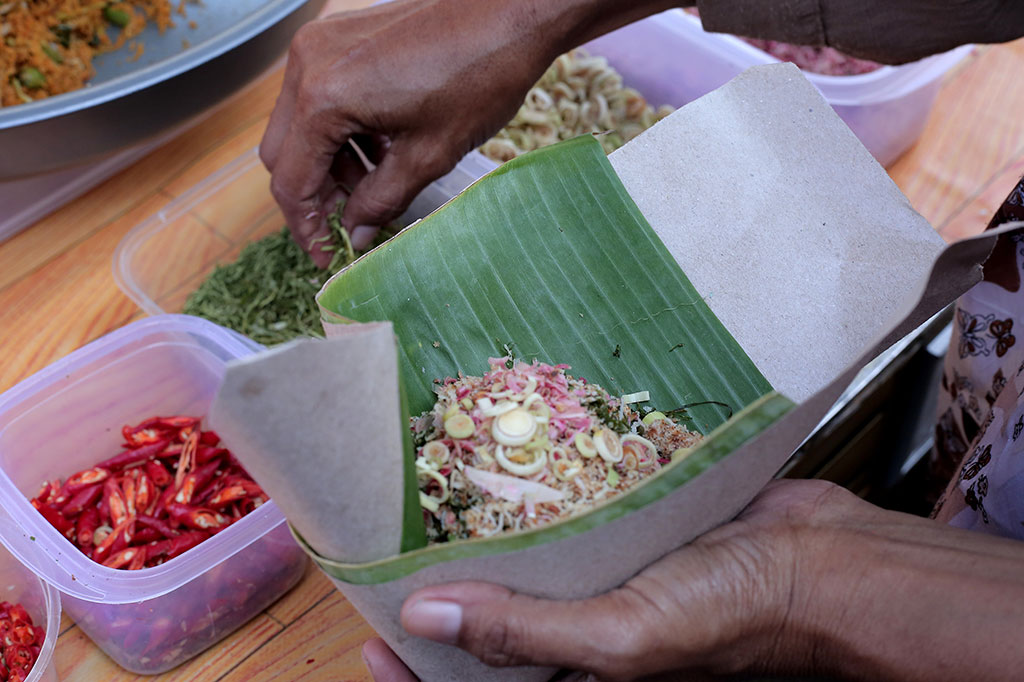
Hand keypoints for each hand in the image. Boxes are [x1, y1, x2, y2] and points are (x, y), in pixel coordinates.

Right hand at [260, 0, 558, 264]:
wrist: (509, 15)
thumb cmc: (478, 75)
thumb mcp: (428, 155)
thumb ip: (381, 200)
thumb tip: (354, 231)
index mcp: (324, 97)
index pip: (290, 179)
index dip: (306, 226)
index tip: (326, 253)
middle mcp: (309, 64)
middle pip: (284, 151)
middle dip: (315, 193)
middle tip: (349, 224)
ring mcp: (322, 44)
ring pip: (302, 124)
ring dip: (331, 162)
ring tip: (378, 184)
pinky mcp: (341, 36)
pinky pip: (322, 94)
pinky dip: (343, 129)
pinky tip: (382, 147)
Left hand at [362, 478, 1023, 680]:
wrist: (829, 562)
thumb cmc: (736, 618)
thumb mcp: (624, 643)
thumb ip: (526, 635)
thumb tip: (424, 616)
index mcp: (578, 672)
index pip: (478, 678)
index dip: (421, 665)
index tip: (367, 633)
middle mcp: (584, 626)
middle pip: (494, 615)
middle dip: (443, 589)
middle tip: (389, 549)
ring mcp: (607, 572)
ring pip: (529, 560)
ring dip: (487, 536)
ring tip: (431, 498)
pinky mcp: (632, 526)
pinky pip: (572, 516)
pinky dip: (540, 498)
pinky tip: (509, 461)